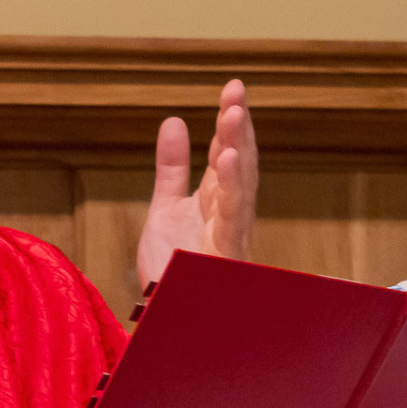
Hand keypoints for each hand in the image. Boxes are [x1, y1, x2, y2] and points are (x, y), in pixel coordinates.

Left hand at [135, 79, 258, 288]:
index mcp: (218, 203)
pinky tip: (231, 159)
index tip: (232, 89)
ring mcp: (229, 236)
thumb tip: (174, 121)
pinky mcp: (223, 256)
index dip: (230, 123)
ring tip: (233, 114)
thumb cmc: (173, 271)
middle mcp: (229, 216)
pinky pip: (232, 218)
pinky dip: (234, 187)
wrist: (167, 318)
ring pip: (240, 187)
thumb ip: (172, 169)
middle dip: (239, 128)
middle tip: (236, 91)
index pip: (227, 155)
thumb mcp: (166, 209)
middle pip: (240, 164)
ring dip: (239, 148)